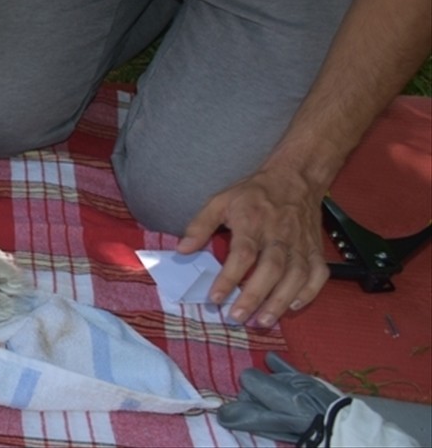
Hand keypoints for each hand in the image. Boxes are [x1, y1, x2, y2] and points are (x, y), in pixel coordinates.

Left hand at [177, 167, 328, 327]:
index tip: (215, 298)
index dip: (229, 277)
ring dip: (280, 301)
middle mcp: (279, 235)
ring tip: (263, 321)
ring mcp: (300, 243)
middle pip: (271, 269)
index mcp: (253, 222)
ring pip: (295, 276)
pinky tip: (294, 306)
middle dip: (255, 296)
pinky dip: (309, 292)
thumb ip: (200, 225)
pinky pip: (317, 274)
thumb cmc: (255, 193)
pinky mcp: (315, 249)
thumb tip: (182, 249)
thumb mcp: (221, 201)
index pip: (242, 254)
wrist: (295, 178)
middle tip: (238, 317)